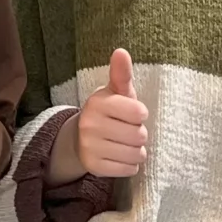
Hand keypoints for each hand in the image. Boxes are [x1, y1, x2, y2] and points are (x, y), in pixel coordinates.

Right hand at [72, 47, 149, 178]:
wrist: (81, 137)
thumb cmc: (109, 111)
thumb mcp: (116, 92)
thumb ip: (121, 73)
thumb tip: (121, 51)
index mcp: (98, 103)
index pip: (139, 113)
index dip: (140, 114)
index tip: (132, 113)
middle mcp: (90, 124)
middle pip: (139, 136)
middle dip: (138, 135)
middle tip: (126, 130)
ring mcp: (89, 147)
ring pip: (136, 154)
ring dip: (136, 151)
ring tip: (124, 143)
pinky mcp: (93, 166)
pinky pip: (128, 169)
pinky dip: (129, 165)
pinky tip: (119, 156)